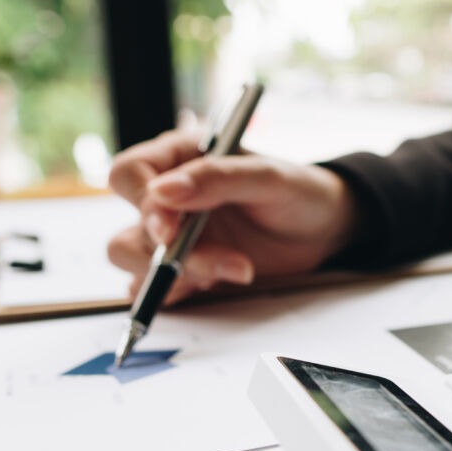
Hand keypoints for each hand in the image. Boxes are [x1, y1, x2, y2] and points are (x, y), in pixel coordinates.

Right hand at [107, 129, 359, 303]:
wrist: (323, 229)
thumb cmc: (298, 191)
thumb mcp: (267, 177)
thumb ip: (217, 178)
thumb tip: (163, 192)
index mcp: (179, 158)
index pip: (130, 175)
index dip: (143, 204)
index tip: (171, 230)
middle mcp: (169, 197)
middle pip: (128, 227)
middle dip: (162, 253)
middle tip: (212, 264)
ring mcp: (173, 235)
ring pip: (133, 259)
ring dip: (173, 275)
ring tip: (232, 269)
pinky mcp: (185, 268)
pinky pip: (155, 287)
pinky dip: (177, 293)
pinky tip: (216, 283)